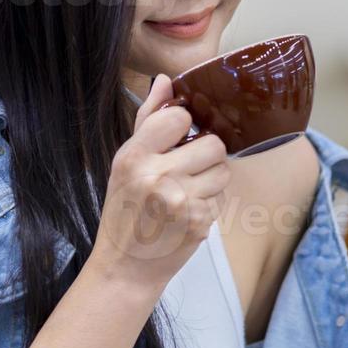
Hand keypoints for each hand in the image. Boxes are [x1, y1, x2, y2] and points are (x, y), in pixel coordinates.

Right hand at [91, 74, 231, 290]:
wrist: (125, 266)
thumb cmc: (124, 210)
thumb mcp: (125, 162)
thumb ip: (148, 120)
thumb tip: (165, 81)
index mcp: (134, 156)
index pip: (180, 117)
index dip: (184, 126)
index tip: (176, 140)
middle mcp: (157, 177)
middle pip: (213, 144)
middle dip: (205, 155)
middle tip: (186, 169)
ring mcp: (181, 202)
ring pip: (223, 170)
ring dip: (211, 179)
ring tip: (186, 191)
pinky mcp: (199, 223)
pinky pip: (221, 197)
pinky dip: (209, 203)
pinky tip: (187, 212)